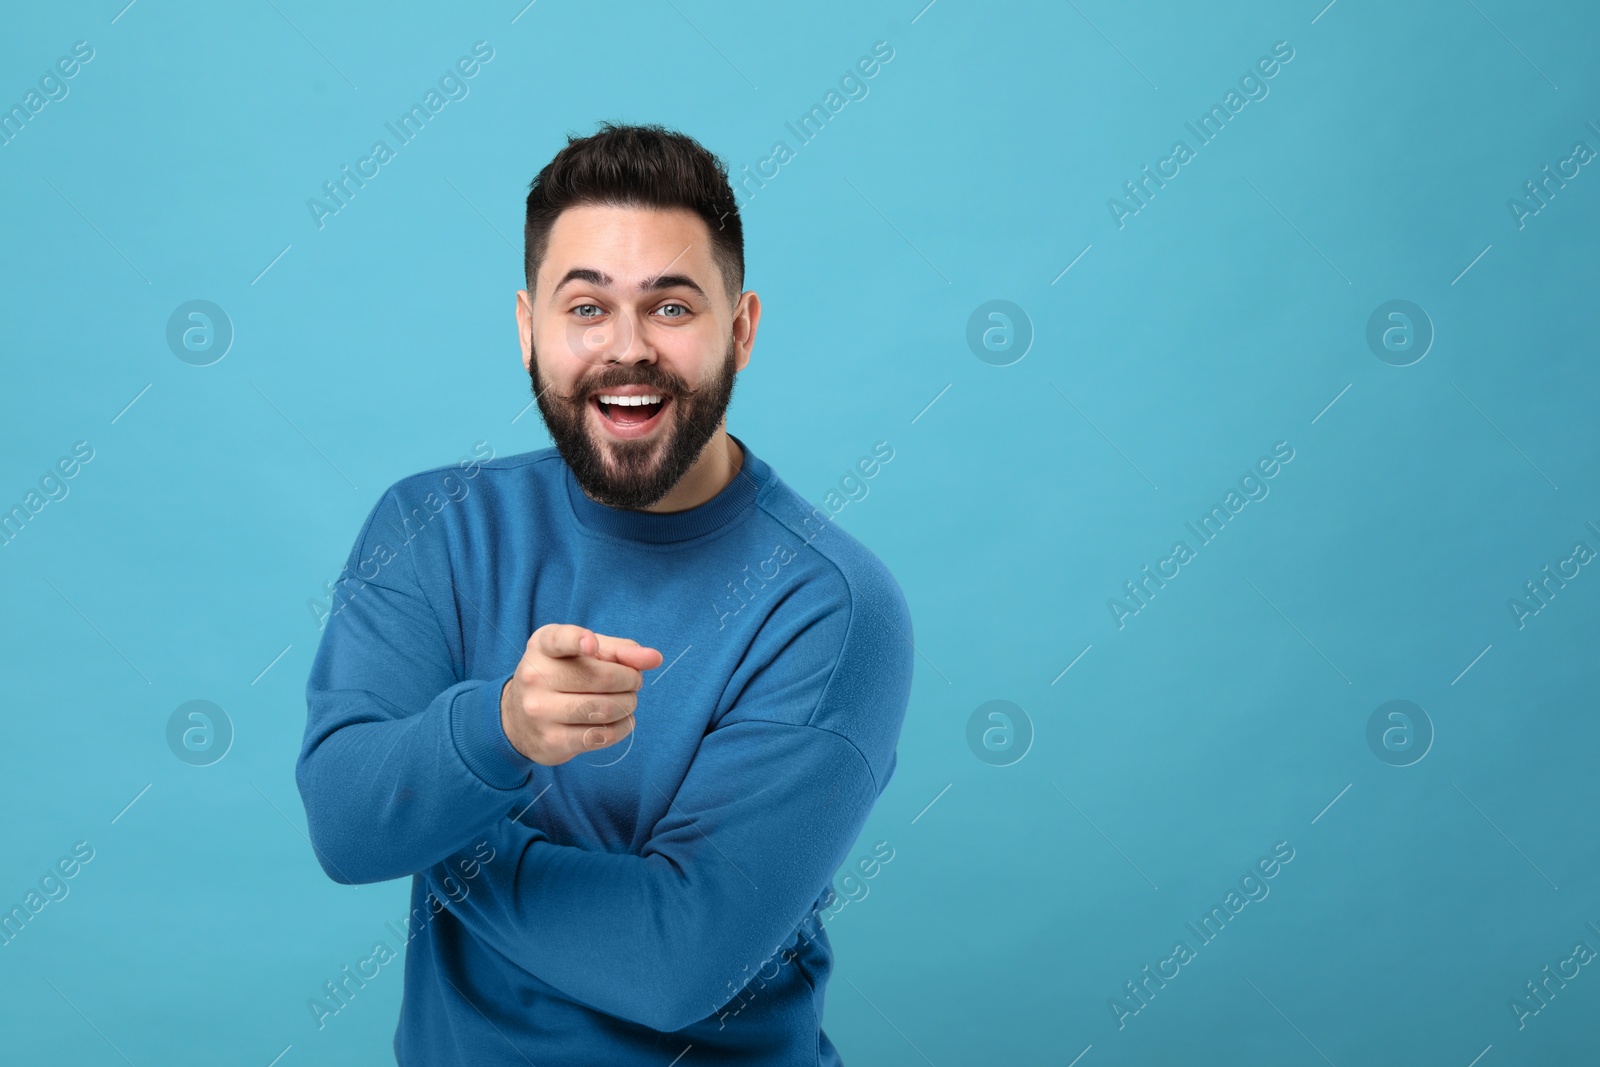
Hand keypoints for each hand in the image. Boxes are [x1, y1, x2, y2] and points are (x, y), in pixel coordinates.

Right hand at [499, 623, 663, 765]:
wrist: (518, 719)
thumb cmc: (562, 676)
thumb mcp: (583, 652)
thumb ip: (619, 650)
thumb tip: (654, 658)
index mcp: (543, 646)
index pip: (559, 640)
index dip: (578, 641)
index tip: (591, 645)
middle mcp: (534, 677)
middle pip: (601, 678)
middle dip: (630, 680)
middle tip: (634, 681)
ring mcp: (539, 711)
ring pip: (604, 709)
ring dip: (629, 704)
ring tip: (628, 701)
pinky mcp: (551, 741)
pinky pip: (601, 736)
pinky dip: (623, 727)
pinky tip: (622, 720)